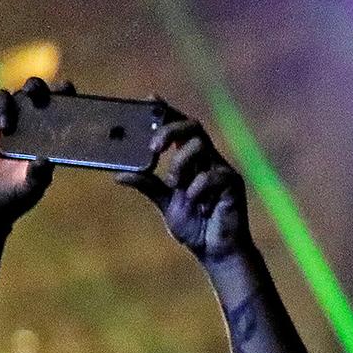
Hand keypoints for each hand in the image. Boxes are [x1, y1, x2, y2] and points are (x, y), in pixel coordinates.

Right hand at [0, 78, 60, 236]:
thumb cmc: (12, 198)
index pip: (54, 106)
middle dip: (33, 87)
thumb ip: (38, 177)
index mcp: (42, 135)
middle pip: (27, 93)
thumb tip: (44, 161)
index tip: (66, 87)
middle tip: (33, 94)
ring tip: (5, 126)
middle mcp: (22, 124)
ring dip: (3, 104)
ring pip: (0, 97)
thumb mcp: (29, 190)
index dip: (61, 93)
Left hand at [118, 105, 251, 260]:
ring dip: (181, 162)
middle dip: (171, 131)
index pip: (181, 127)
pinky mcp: (233, 184)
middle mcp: (208, 160)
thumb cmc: (195, 226)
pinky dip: (198, 187)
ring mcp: (222, 170)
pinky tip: (196, 203)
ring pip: (201, 146)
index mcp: (193, 160)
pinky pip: (213, 175)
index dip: (167, 112)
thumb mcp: (165, 203)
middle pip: (193, 127)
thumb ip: (148, 186)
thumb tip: (119, 175)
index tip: (150, 101)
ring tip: (174, 184)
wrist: (217, 251)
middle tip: (153, 148)